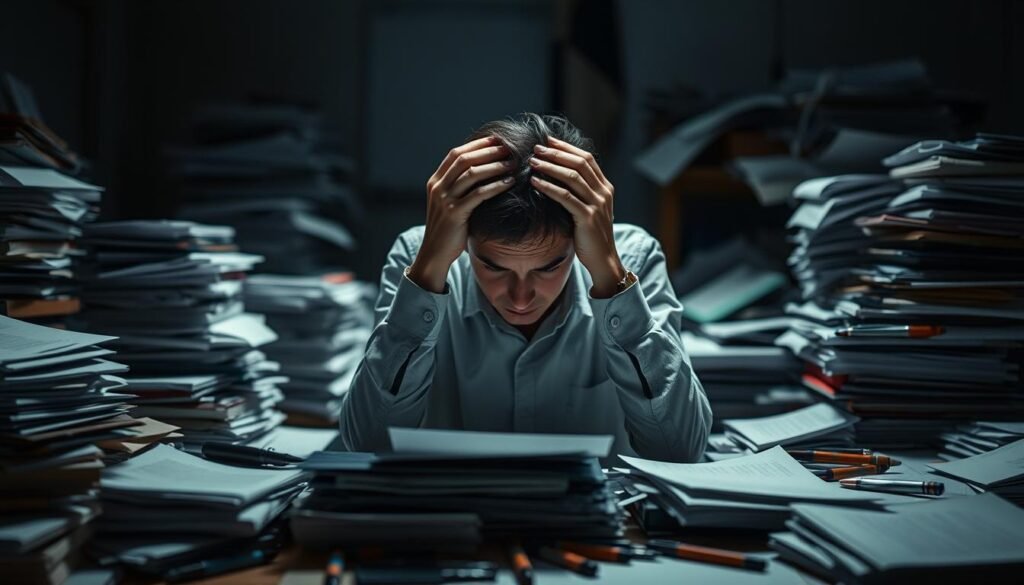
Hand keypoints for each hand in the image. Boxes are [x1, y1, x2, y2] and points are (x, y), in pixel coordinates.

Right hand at [409, 136, 513, 292]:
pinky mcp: (455, 213)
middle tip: (508, 148)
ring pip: (472, 174)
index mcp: (436, 181)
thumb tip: (484, 170)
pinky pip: (478, 194)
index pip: (456, 154)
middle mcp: (438, 187)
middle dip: (488, 151)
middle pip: (464, 159)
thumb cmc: (448, 229)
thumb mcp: (449, 203)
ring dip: (494, 166)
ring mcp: (445, 200)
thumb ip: (459, 187)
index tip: (496, 140)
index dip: (477, 145)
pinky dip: (495, 186)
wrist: (435, 253)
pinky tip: (509, 183)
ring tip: (512, 163)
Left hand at [529, 137, 624, 297]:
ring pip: (572, 177)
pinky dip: (549, 187)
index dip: (566, 148)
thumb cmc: (590, 235)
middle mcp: (603, 192)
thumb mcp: (588, 209)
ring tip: (532, 161)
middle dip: (556, 153)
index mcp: (605, 187)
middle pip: (579, 163)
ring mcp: (597, 204)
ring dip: (550, 166)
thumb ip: (579, 193)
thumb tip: (556, 175)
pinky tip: (535, 182)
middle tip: (536, 148)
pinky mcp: (587, 217)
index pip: (586, 159)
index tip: (548, 141)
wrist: (603, 260)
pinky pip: (566, 197)